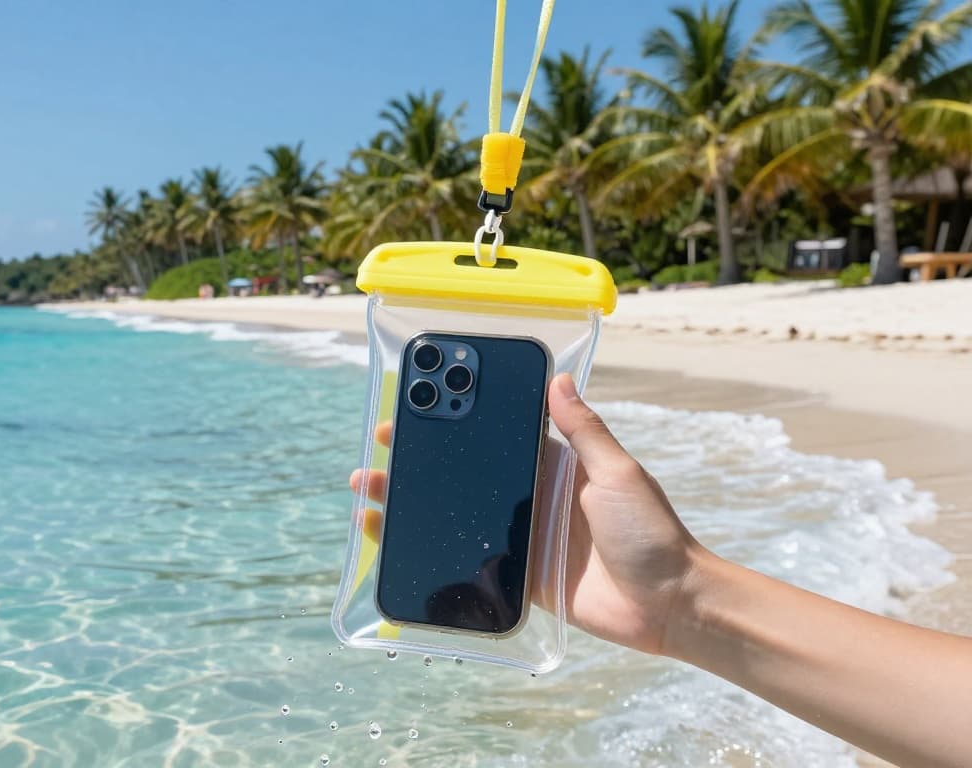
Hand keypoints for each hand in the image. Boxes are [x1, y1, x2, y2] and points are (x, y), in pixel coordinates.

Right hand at [349, 373, 709, 655]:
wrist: (669, 606)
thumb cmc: (653, 533)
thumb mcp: (617, 473)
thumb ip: (584, 431)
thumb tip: (557, 379)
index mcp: (555, 466)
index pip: (496, 436)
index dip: (457, 422)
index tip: (419, 406)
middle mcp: (533, 497)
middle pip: (465, 474)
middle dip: (420, 462)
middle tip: (378, 450)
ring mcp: (522, 538)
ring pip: (456, 515)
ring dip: (413, 504)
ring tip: (369, 493)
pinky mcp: (519, 577)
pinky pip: (465, 560)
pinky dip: (431, 550)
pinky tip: (395, 542)